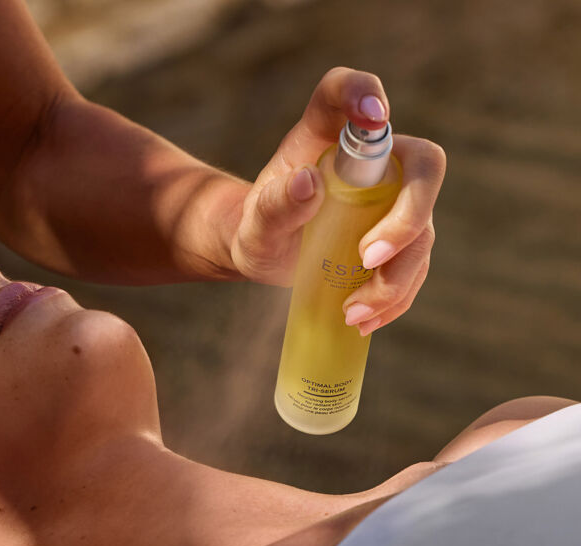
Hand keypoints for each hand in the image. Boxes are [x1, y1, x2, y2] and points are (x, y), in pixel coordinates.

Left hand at [230, 67, 445, 332]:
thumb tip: (307, 183)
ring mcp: (394, 202)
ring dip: (396, 278)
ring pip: (423, 232)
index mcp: (331, 134)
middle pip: (422, 170)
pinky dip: (395, 299)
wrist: (264, 253)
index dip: (365, 93)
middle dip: (408, 217)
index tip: (374, 116)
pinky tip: (363, 321)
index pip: (348, 91)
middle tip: (368, 257)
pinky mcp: (399, 243)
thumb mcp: (255, 221)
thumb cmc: (256, 226)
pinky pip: (414, 270)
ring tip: (353, 313)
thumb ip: (274, 203)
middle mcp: (376, 162)